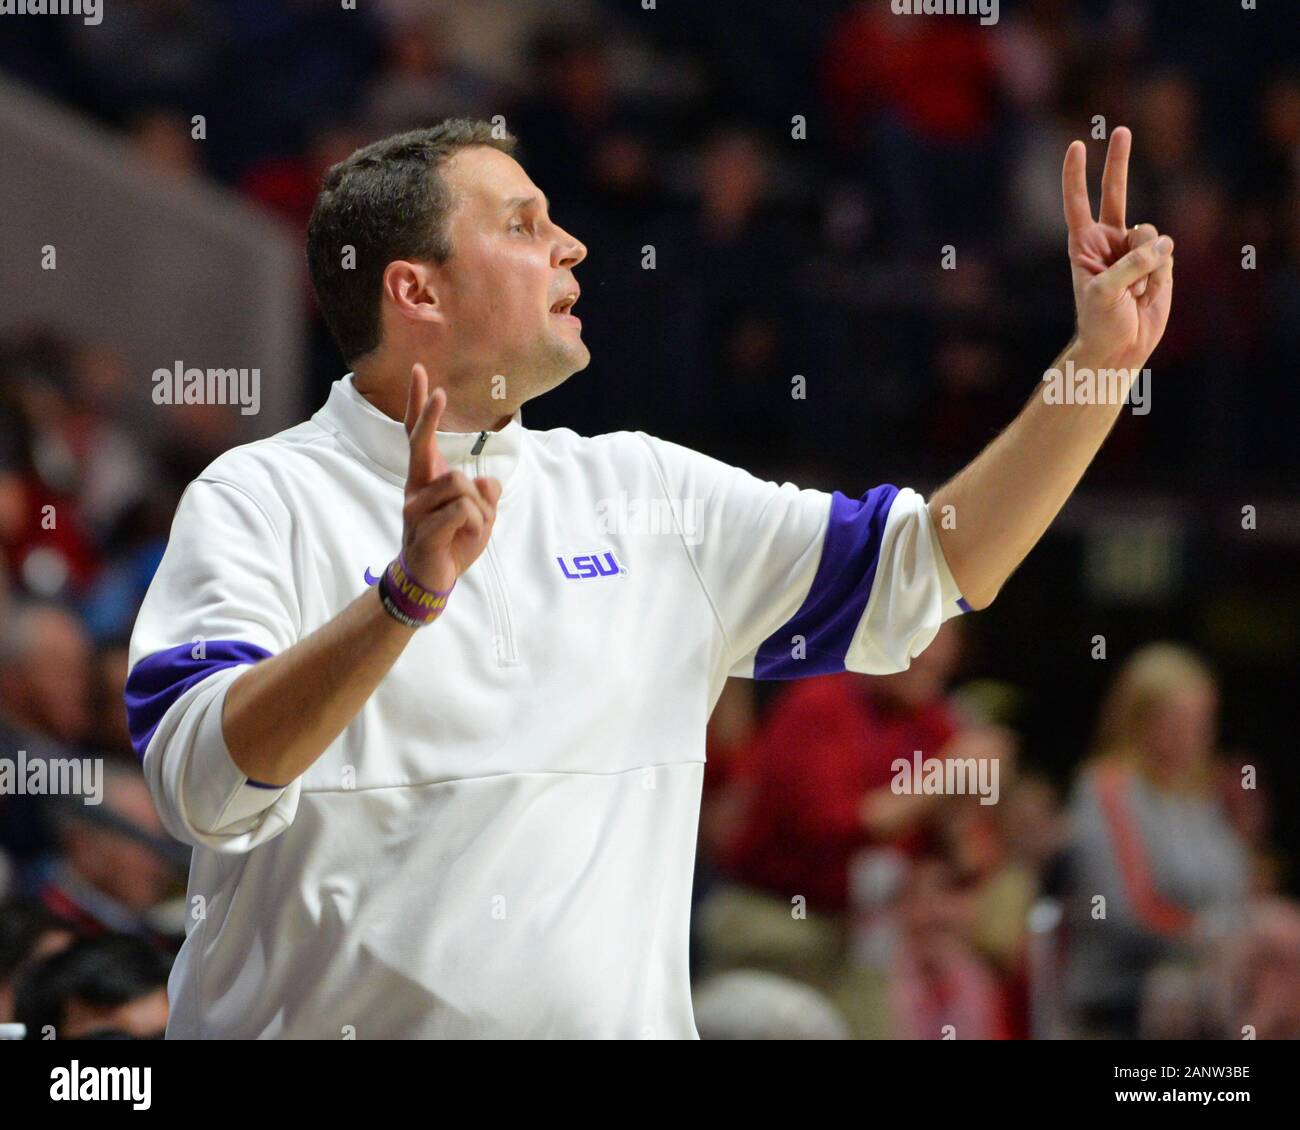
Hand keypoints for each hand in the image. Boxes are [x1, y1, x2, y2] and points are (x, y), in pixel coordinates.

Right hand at [401, 362, 501, 591]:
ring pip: (461, 485)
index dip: (418, 405)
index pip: (417, 434)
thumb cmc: (453, 542)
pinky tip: (466, 537)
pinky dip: (477, 523)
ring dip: (480, 508)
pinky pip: (462, 511)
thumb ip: (486, 493)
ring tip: (472, 528)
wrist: (431, 579)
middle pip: (420, 443)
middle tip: (439, 392)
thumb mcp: (481, 514)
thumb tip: (485, 480)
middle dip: (429, 416)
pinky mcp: (424, 530)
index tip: (420, 372)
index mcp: (426, 479)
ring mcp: (416, 508)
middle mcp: (415, 488)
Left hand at [1062, 126, 1173, 369]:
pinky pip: (1166, 253)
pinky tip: (1147, 293)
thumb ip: (1131, 264)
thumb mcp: (1105, 293)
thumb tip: (1162, 244)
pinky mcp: (1158, 261)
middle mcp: (1109, 240)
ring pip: (1151, 233)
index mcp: (1084, 244)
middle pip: (1115, 192)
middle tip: (1121, 129)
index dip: (1076, 175)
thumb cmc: (1100, 321)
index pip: (1077, 203)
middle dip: (1118, 162)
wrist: (1120, 346)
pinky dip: (1160, 274)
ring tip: (1134, 290)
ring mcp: (1134, 249)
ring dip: (1147, 262)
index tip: (1076, 146)